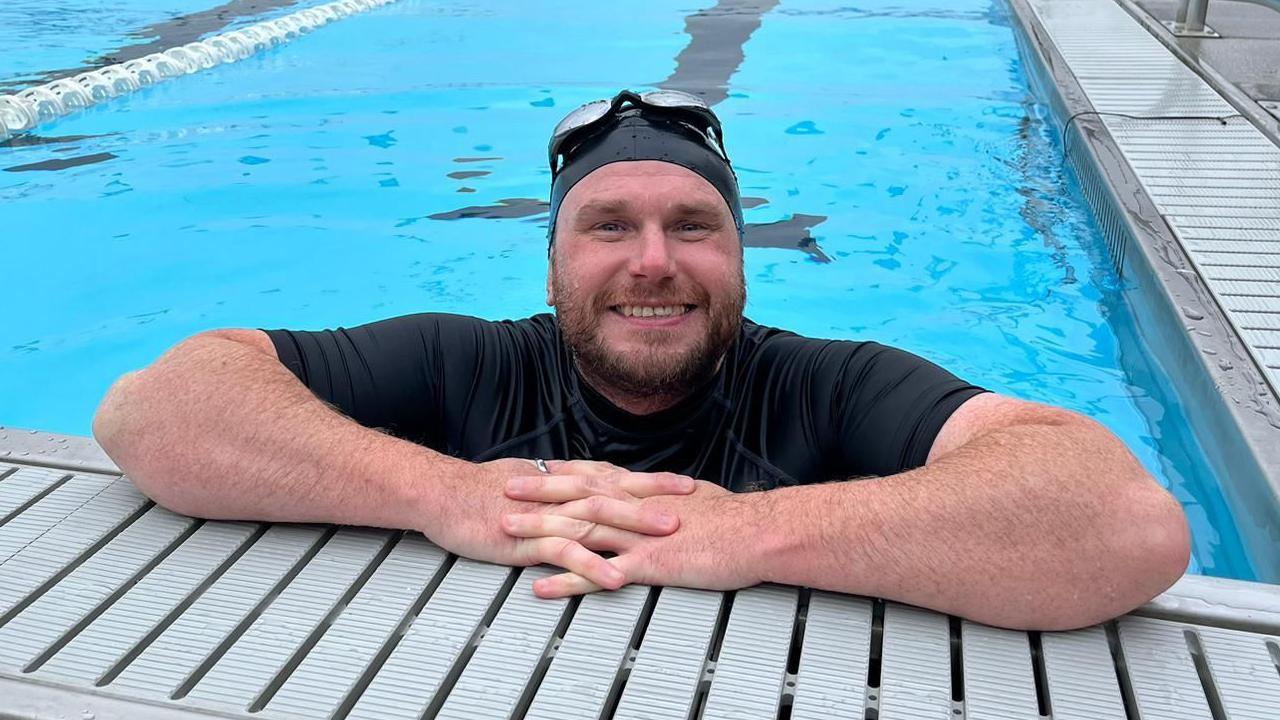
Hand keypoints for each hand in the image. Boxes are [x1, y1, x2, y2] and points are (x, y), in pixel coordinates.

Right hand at [421, 458, 695, 590]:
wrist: (440, 493)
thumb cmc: (480, 490)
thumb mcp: (528, 481)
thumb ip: (562, 484)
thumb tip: (591, 484)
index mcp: (561, 479)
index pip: (616, 477)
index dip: (651, 480)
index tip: (685, 484)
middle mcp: (558, 493)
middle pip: (614, 493)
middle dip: (654, 499)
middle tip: (691, 506)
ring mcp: (543, 515)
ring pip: (595, 518)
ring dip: (632, 526)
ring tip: (665, 537)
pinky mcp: (525, 539)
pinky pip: (563, 552)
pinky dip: (590, 564)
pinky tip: (613, 576)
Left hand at [503, 474, 765, 597]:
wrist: (756, 533)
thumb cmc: (735, 518)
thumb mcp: (699, 498)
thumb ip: (674, 497)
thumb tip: (670, 492)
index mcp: (647, 493)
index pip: (598, 477)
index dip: (566, 472)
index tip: (540, 467)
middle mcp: (635, 509)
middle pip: (578, 496)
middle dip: (539, 491)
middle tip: (506, 488)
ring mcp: (637, 536)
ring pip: (578, 528)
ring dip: (540, 528)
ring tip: (507, 530)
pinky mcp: (645, 565)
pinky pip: (597, 574)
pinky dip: (566, 579)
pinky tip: (541, 585)